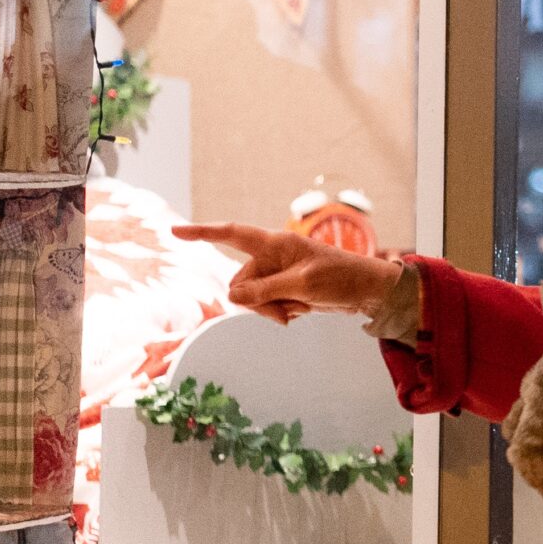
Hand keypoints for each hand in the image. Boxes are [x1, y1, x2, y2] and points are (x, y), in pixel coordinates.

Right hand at [172, 222, 402, 324]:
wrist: (367, 292)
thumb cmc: (341, 279)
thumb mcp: (302, 285)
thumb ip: (264, 291)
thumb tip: (233, 297)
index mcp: (275, 243)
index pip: (232, 234)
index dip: (202, 233)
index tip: (174, 231)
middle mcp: (272, 256)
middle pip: (239, 282)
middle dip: (257, 301)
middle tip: (288, 307)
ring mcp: (277, 274)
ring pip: (250, 299)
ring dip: (271, 309)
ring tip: (300, 307)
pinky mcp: (284, 290)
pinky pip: (266, 306)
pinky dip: (280, 312)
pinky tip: (302, 310)